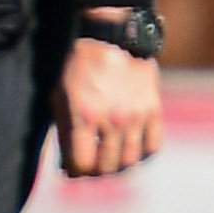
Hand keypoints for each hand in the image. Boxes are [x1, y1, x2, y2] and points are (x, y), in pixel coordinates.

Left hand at [60, 35, 163, 176]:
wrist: (112, 40)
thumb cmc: (79, 70)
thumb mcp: (60, 98)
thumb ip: (64, 132)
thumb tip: (68, 167)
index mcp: (85, 116)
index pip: (83, 164)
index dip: (76, 171)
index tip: (74, 168)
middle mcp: (112, 119)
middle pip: (107, 167)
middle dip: (95, 172)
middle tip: (91, 166)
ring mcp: (136, 116)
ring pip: (130, 161)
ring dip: (118, 167)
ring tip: (110, 161)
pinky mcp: (153, 110)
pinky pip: (153, 147)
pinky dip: (142, 155)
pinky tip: (131, 150)